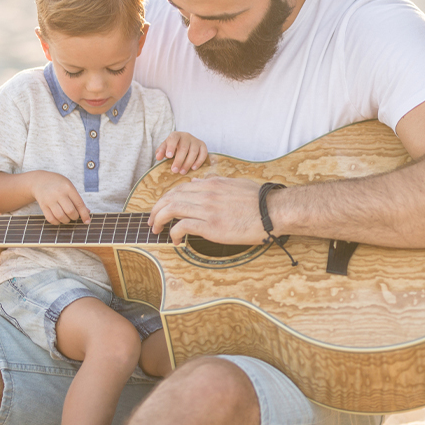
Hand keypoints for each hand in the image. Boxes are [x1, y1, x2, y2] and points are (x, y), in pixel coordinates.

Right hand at [29, 170, 90, 224]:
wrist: (39, 181)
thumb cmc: (58, 184)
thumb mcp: (69, 186)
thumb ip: (77, 199)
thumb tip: (87, 212)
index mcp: (68, 188)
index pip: (79, 204)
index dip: (84, 214)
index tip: (87, 221)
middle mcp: (58, 193)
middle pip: (70, 211)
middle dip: (75, 217)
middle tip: (74, 215)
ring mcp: (49, 200)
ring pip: (61, 216)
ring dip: (66, 220)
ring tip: (67, 218)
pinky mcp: (43, 205)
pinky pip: (51, 219)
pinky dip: (57, 222)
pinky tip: (59, 219)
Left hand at [148, 177, 268, 244]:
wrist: (273, 211)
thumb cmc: (258, 200)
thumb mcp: (234, 184)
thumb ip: (214, 183)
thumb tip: (196, 183)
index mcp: (211, 183)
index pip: (179, 188)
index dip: (165, 199)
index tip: (161, 209)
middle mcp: (206, 193)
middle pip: (170, 197)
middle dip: (156, 209)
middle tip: (152, 221)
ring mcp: (207, 209)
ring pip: (171, 210)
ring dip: (159, 220)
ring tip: (156, 230)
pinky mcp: (211, 226)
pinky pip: (181, 226)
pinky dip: (173, 233)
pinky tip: (175, 241)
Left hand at [155, 131, 209, 173]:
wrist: (186, 142)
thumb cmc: (174, 146)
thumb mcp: (165, 147)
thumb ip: (161, 151)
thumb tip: (158, 157)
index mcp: (176, 135)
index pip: (174, 138)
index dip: (171, 147)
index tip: (169, 156)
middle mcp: (187, 136)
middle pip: (184, 148)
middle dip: (179, 160)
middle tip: (174, 170)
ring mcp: (196, 141)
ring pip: (193, 152)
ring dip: (188, 163)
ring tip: (182, 172)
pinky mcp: (203, 146)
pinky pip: (203, 154)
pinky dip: (199, 161)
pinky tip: (193, 168)